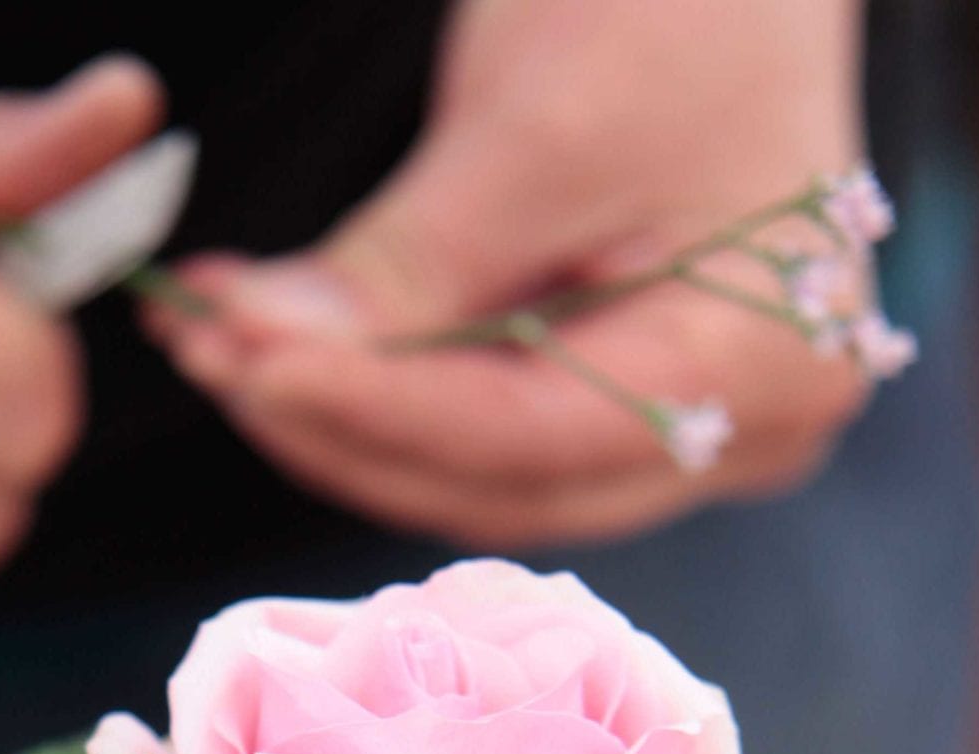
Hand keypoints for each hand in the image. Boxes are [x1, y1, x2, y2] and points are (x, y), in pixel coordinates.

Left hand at [149, 0, 866, 547]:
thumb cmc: (684, 2)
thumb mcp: (541, 127)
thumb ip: (410, 263)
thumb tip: (263, 347)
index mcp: (762, 367)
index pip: (534, 440)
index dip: (381, 413)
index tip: (254, 369)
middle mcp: (732, 432)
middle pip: (495, 481)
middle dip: (339, 424)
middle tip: (216, 356)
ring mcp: (672, 423)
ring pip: (464, 467)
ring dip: (332, 413)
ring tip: (218, 340)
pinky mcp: (601, 394)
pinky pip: (467, 420)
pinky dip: (366, 383)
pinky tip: (268, 336)